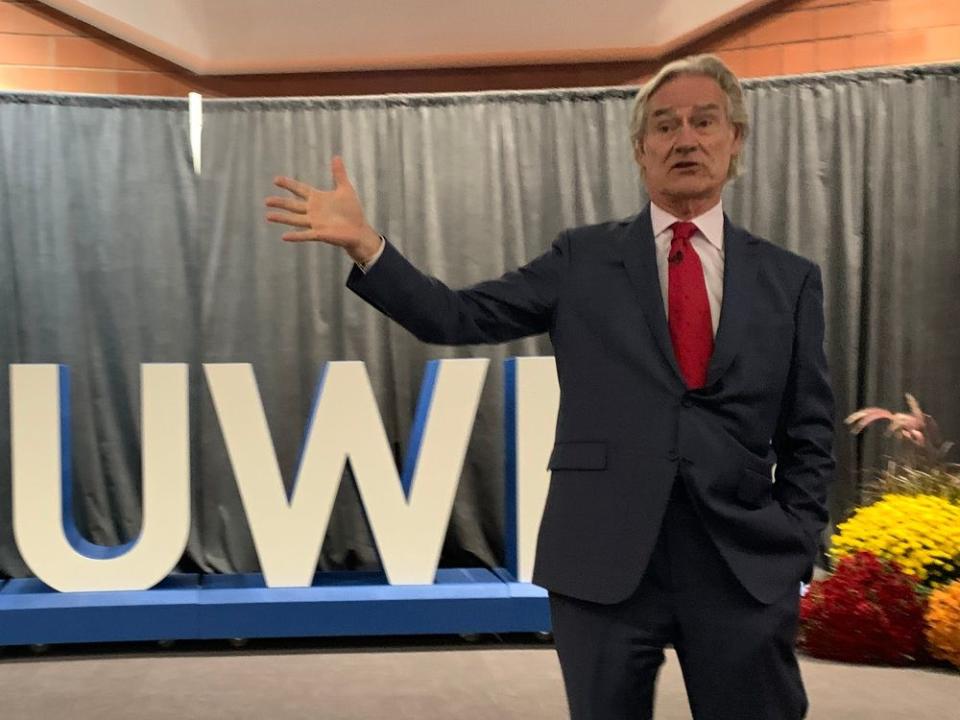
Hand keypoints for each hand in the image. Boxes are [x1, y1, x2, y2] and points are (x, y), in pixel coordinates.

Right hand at [265, 156, 381, 263]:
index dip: (288, 184)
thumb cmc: (352, 211)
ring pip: (295, 219)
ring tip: (268, 216)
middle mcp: (313, 211)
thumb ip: (339, 174)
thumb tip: (337, 156)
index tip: (276, 179)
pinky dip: (295, 236)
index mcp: (317, 199)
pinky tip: (283, 236)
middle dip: (280, 202)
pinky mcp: (320, 234)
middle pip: (293, 205)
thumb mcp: (345, 189)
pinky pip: (305, 235)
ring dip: (282, 218)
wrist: (359, 230)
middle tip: (266, 201)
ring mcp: (315, 223)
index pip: (300, 189)